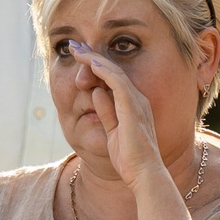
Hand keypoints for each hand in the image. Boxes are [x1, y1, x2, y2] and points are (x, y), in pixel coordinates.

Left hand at [72, 40, 172, 185]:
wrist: (145, 174)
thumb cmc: (130, 159)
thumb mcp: (112, 132)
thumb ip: (106, 112)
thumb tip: (96, 94)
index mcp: (133, 105)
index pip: (113, 79)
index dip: (95, 65)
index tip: (79, 57)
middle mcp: (137, 99)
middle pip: (113, 70)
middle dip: (92, 56)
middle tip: (75, 46)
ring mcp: (136, 101)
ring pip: (113, 72)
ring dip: (94, 58)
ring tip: (77, 50)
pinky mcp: (132, 107)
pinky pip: (117, 82)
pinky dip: (102, 70)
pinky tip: (89, 63)